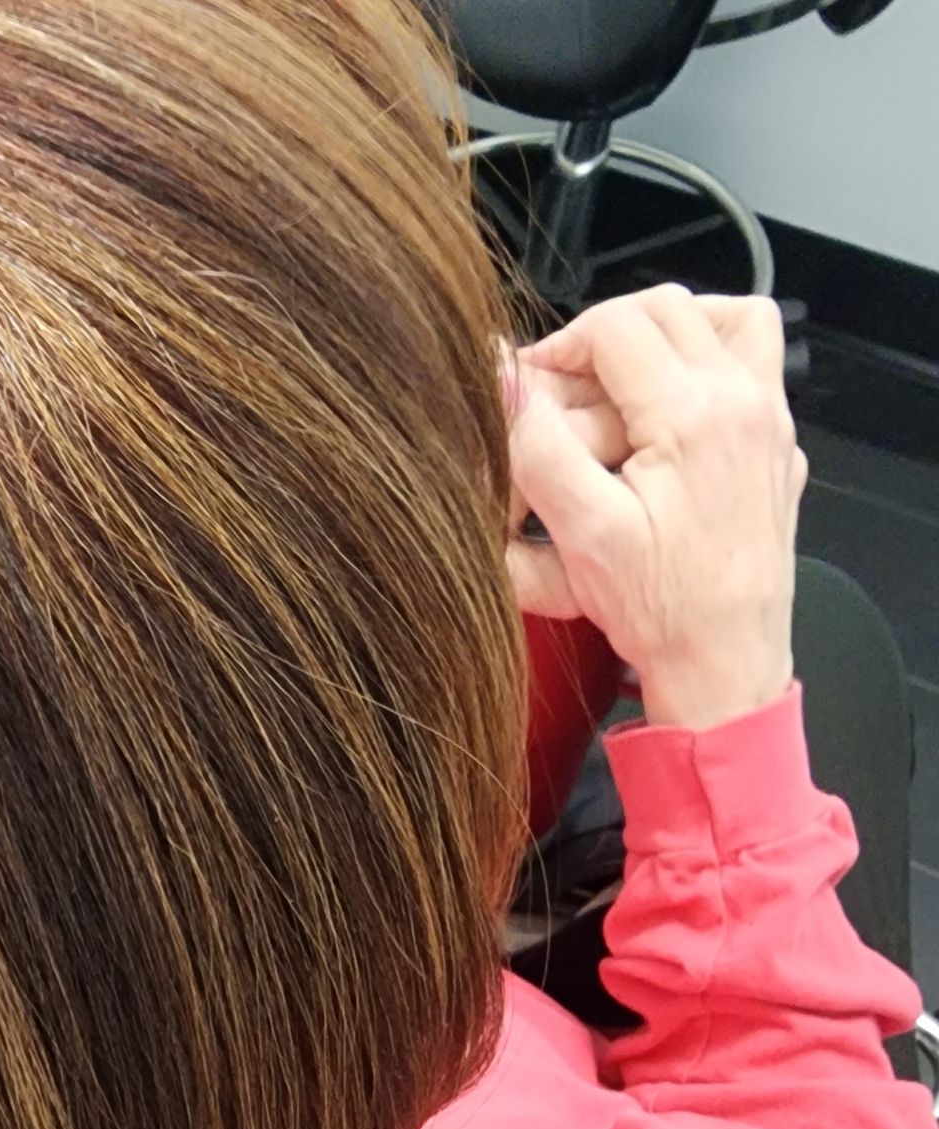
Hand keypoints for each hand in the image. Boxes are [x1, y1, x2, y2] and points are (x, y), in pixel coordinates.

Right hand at [506, 286, 806, 730]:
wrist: (726, 666)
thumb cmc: (662, 612)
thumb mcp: (582, 533)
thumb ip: (538, 446)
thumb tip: (505, 379)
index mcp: (692, 414)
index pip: (617, 326)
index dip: (561, 346)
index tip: (531, 389)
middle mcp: (742, 403)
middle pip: (670, 308)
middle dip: (607, 336)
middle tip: (567, 386)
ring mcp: (769, 424)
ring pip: (728, 322)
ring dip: (672, 333)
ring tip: (628, 379)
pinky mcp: (778, 451)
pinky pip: (755, 372)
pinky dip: (711, 370)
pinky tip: (673, 420)